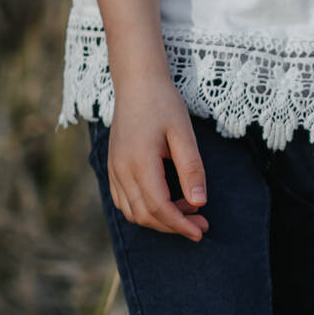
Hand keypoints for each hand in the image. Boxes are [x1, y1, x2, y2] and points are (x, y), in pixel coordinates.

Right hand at [106, 69, 208, 237]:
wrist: (136, 83)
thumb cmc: (163, 103)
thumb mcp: (183, 133)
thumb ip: (191, 169)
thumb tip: (199, 202)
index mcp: (139, 162)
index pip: (159, 207)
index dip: (180, 224)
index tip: (201, 231)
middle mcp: (121, 170)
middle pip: (145, 215)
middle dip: (174, 225)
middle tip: (201, 222)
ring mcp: (113, 170)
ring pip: (132, 212)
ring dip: (159, 219)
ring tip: (186, 209)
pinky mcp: (112, 167)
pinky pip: (123, 201)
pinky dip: (143, 210)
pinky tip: (165, 202)